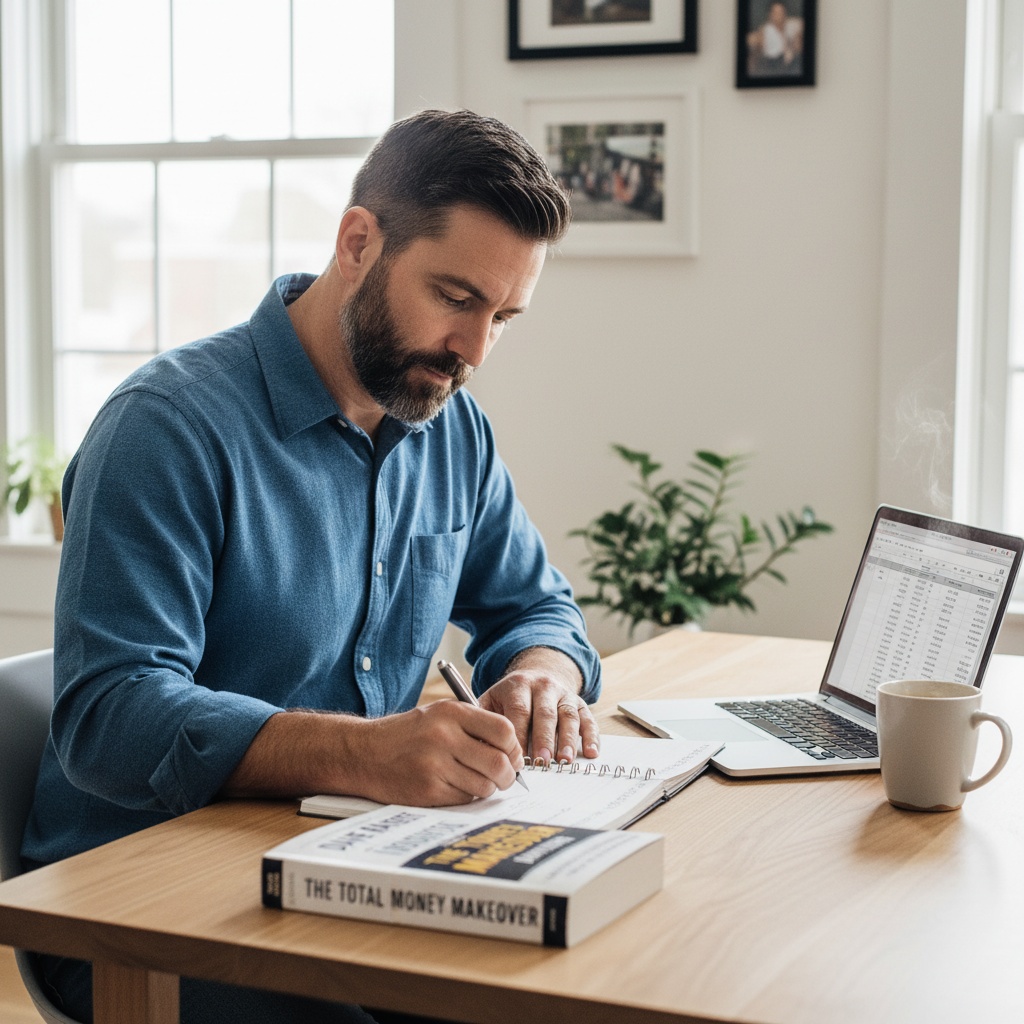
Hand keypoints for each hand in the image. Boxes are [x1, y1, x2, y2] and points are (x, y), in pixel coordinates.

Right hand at [344, 700, 524, 805]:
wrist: (362, 752)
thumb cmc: (406, 735)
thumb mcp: (438, 714)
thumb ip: (474, 726)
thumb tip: (512, 751)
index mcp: (451, 712)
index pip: (503, 730)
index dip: (514, 747)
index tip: (512, 756)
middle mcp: (444, 736)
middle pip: (499, 762)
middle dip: (508, 775)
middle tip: (504, 777)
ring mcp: (435, 764)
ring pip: (484, 785)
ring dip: (485, 788)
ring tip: (472, 780)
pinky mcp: (427, 790)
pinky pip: (465, 799)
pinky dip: (466, 796)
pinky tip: (452, 786)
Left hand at [479, 648, 599, 765]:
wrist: (537, 675)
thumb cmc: (510, 698)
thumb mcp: (492, 700)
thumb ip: (484, 720)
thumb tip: (478, 748)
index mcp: (518, 685)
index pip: (519, 710)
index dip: (519, 734)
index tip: (515, 758)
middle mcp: (543, 686)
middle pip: (545, 713)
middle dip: (543, 739)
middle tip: (541, 762)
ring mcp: (564, 694)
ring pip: (568, 716)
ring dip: (568, 740)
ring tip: (564, 760)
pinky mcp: (580, 703)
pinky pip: (588, 719)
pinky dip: (591, 736)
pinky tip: (591, 752)